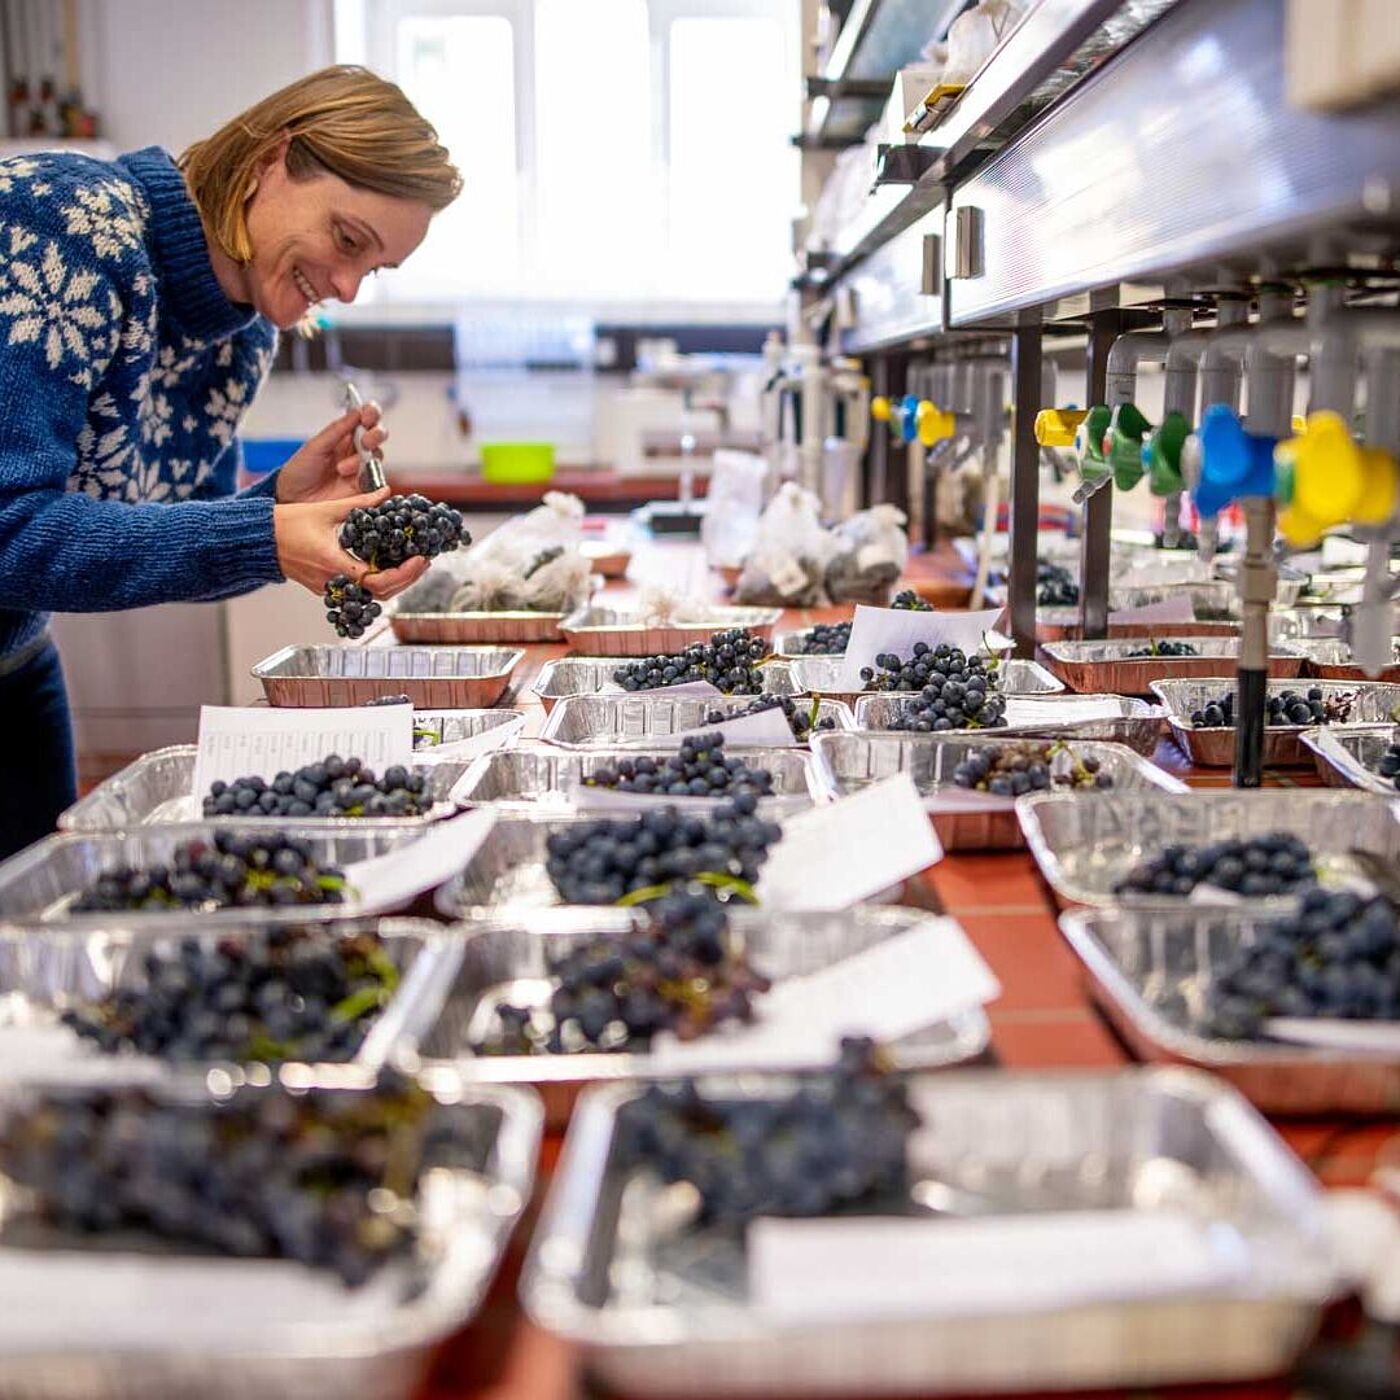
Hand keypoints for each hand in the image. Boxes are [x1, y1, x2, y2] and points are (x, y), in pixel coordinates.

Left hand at [273, 403, 388, 503]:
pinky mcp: (365, 487)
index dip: (371, 412)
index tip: (367, 414)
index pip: (365, 417)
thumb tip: (357, 412)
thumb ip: (337, 430)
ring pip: (378, 455)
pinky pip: (376, 478)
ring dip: (363, 460)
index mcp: (344, 434)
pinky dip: (369, 477)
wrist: (293, 499)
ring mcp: (362, 468)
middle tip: (365, 441)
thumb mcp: (315, 446)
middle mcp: (356, 449)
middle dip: (375, 434)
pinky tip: (352, 479)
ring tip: (342, 469)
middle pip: (378, 435)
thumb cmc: (300, 472)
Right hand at [273, 487, 429, 598]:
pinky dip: (377, 582)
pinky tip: (389, 566)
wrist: (258, 540)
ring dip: (394, 582)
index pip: (377, 580)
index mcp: (333, 563)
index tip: (419, 560)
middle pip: (380, 593)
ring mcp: (329, 588)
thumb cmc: (287, 523)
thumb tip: (387, 492)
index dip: (403, 574)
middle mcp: (332, 581)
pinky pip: (358, 591)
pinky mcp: (327, 588)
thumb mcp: (326, 510)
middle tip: (423, 560)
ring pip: (370, 596)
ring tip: (411, 563)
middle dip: (406, 579)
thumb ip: (360, 504)